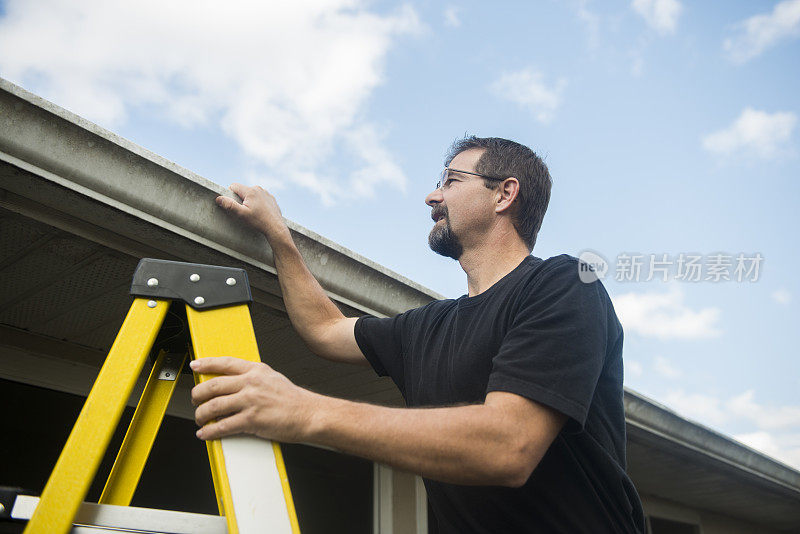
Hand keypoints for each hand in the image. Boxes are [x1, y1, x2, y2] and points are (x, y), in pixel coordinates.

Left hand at [190, 357, 318, 441]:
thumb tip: (233, 382)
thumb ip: (253, 377)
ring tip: (200, 420)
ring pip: (213, 406)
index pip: (225, 363)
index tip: (195, 365)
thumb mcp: (273, 378)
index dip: (206, 363)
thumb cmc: (293, 399)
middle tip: (195, 400)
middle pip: (213, 386)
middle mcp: (251, 383)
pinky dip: (210, 432)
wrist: (309, 414)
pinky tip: (206, 433)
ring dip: (201, 415)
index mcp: (256, 370)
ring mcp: (251, 401)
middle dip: (197, 395)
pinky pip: (223, 426)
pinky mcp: (252, 420)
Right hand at [216, 183, 286, 238]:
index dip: (230, 195)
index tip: (233, 205)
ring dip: (249, 201)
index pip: (233, 186)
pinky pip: (260, 198)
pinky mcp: (271, 199)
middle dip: (240, 199)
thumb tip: (219, 198)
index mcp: (251, 191)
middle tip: (244, 211)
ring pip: (252, 194)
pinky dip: (258, 203)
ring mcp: (266, 193)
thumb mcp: (241, 214)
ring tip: (253, 213)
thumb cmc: (258, 221)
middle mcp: (259, 189)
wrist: (275, 228)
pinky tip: (260, 213)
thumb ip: (229, 205)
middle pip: (243, 190)